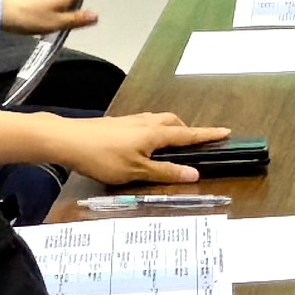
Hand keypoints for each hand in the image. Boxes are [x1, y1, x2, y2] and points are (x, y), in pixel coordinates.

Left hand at [20, 110, 233, 187]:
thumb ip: (165, 172)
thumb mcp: (136, 171)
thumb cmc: (104, 158)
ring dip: (170, 130)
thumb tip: (195, 173)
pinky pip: (145, 124)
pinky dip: (154, 131)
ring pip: (158, 121)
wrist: (69, 140)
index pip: (188, 135)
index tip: (226, 132)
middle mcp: (146, 123)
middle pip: (174, 123)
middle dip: (187, 131)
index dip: (207, 135)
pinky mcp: (118, 124)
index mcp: (155, 134)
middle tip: (194, 144)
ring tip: (170, 146)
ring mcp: (131, 121)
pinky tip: (144, 143)